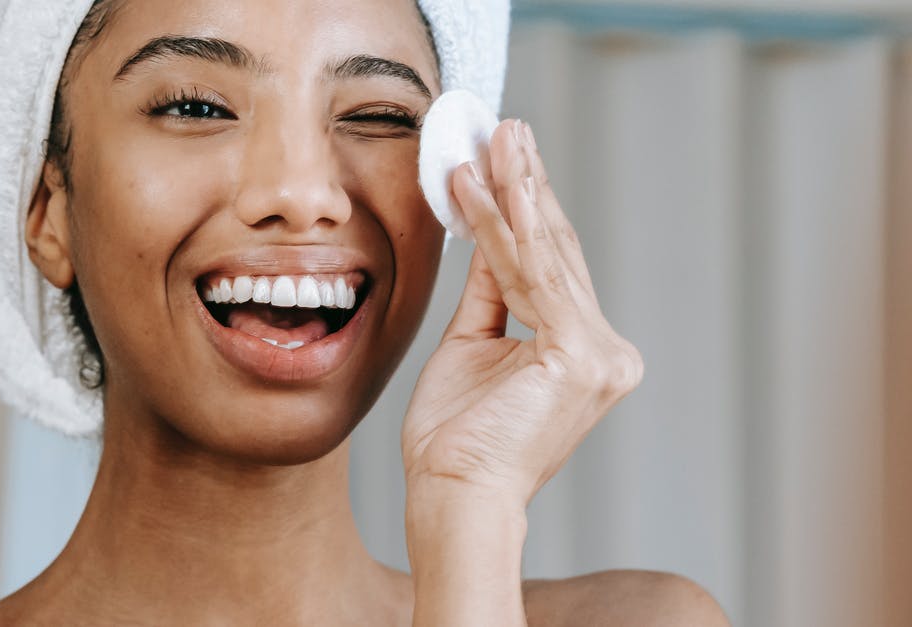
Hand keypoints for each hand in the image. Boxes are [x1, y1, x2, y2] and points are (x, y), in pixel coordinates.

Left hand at [402, 119, 643, 506]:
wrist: (453, 494)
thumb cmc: (457, 436)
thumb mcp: (473, 344)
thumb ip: (492, 289)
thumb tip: (490, 231)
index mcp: (585, 353)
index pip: (553, 267)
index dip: (526, 210)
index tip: (504, 158)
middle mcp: (607, 352)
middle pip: (559, 252)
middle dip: (527, 184)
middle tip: (507, 127)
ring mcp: (602, 355)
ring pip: (546, 255)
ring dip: (516, 189)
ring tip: (495, 138)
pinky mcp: (581, 356)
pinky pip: (533, 275)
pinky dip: (503, 225)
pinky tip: (482, 182)